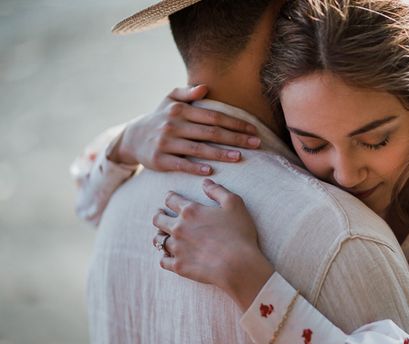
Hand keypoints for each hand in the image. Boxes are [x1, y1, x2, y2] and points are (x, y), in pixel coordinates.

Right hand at [108, 85, 261, 174]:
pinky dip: (195, 167)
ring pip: (198, 149)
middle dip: (235, 138)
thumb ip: (187, 92)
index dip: (235, 123)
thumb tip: (205, 87)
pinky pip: (180, 164)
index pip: (214, 116)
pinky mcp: (159, 160)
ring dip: (221, 154)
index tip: (253, 130)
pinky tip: (210, 170)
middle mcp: (173, 125)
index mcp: (180, 110)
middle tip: (256, 144)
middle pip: (211, 132)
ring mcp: (166, 143)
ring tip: (240, 157)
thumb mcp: (169, 100)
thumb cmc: (159, 118)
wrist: (131, 138)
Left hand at [152, 179, 273, 309]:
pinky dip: (165, 258)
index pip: (171, 199)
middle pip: (158, 219)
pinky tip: (168, 256)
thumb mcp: (234, 204)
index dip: (170, 197)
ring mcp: (177, 248)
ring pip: (158, 240)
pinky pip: (163, 261)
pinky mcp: (179, 266)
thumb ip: (218, 190)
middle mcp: (179, 228)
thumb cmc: (239, 233)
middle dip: (159, 215)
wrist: (237, 265)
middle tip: (160, 214)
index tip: (171, 197)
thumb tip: (205, 182)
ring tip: (162, 236)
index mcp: (190, 211)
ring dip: (159, 236)